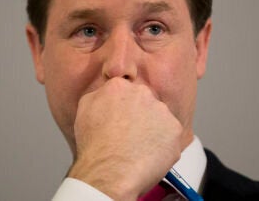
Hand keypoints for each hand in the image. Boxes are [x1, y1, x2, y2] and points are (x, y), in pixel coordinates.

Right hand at [67, 78, 182, 199]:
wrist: (110, 172)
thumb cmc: (95, 148)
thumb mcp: (84, 111)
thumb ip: (99, 96)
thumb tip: (107, 94)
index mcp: (119, 87)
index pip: (127, 92)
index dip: (124, 109)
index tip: (122, 121)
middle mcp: (142, 94)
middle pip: (145, 103)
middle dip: (140, 117)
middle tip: (130, 137)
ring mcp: (161, 110)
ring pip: (160, 119)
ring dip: (153, 130)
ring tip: (138, 148)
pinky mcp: (175, 128)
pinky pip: (171, 135)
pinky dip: (164, 145)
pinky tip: (149, 155)